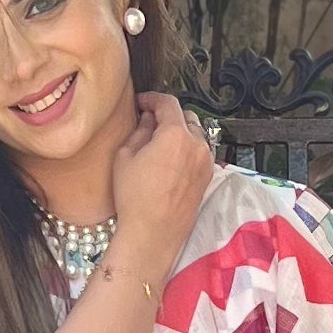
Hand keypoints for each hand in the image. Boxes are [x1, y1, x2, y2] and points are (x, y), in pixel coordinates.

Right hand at [108, 91, 215, 276]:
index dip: (152, 99)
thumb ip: (139, 132)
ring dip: (180, 132)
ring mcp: (206, 162)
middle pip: (186, 117)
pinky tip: (171, 160)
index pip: (168, 103)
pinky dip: (187, 149)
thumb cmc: (134, 198)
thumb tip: (147, 121)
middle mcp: (197, 145)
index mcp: (176, 135)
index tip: (142, 102)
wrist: (153, 234)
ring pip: (196, 135)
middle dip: (168, 115)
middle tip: (149, 122)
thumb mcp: (125, 157)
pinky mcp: (207, 178)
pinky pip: (200, 153)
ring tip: (160, 142)